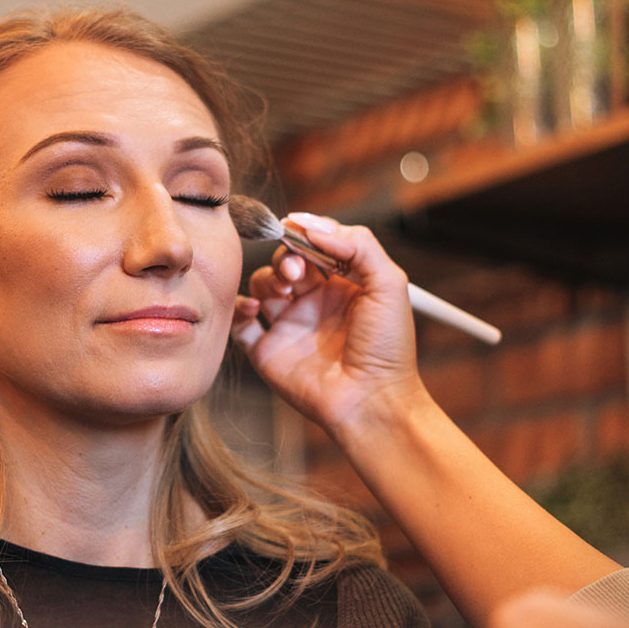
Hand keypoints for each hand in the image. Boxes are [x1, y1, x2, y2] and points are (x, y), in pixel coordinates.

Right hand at [229, 213, 427, 436]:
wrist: (372, 401)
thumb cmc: (387, 349)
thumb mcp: (389, 285)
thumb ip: (359, 244)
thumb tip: (312, 226)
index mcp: (342, 285)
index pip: (314, 246)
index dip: (304, 236)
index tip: (297, 232)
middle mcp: (313, 303)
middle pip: (284, 262)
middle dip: (285, 258)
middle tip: (295, 274)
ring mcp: (289, 326)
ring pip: (261, 286)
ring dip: (266, 280)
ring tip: (283, 294)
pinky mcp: (268, 351)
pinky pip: (241, 324)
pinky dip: (239, 309)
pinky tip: (255, 310)